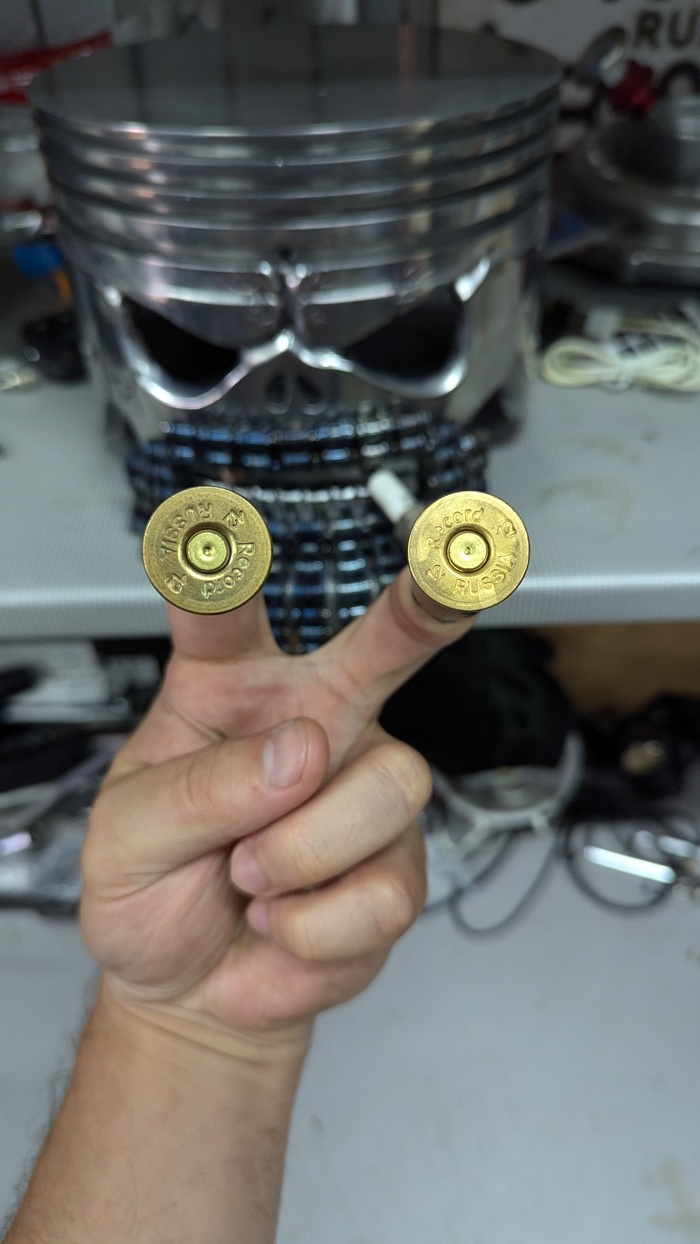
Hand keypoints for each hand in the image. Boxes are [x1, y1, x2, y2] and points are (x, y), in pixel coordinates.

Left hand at [81, 570, 472, 1051]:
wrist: (194, 988)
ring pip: (390, 784)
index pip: (224, 614)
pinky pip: (384, 887)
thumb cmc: (152, 891)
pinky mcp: (398, 863)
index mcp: (226, 690)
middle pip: (383, 643)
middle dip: (427, 601)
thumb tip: (297, 753)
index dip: (224, 565)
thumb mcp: (127, 840)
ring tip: (250, 878)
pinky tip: (285, 920)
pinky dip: (316, 924)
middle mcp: (312, 717)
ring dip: (301, 853)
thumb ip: (198, 791)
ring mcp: (363, 784)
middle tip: (459, 563)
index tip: (219, 521)